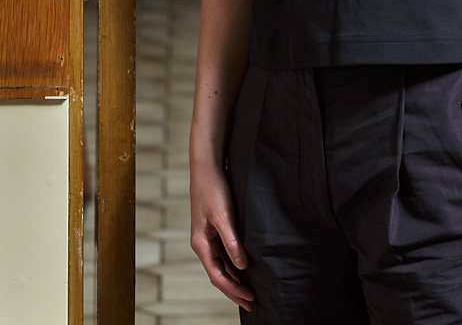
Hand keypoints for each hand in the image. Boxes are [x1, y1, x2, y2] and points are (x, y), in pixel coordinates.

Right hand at [190, 162, 254, 310]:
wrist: (207, 166)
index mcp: (201, 244)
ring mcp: (207, 236)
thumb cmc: (214, 189)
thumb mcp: (225, 216)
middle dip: (233, 290)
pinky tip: (242, 267)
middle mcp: (202, 244)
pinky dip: (232, 264)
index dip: (234, 289)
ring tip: (248, 290)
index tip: (250, 298)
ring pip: (221, 265)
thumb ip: (232, 242)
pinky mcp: (213, 228)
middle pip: (218, 274)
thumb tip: (242, 266)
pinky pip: (223, 253)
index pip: (218, 276)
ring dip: (234, 278)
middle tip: (251, 303)